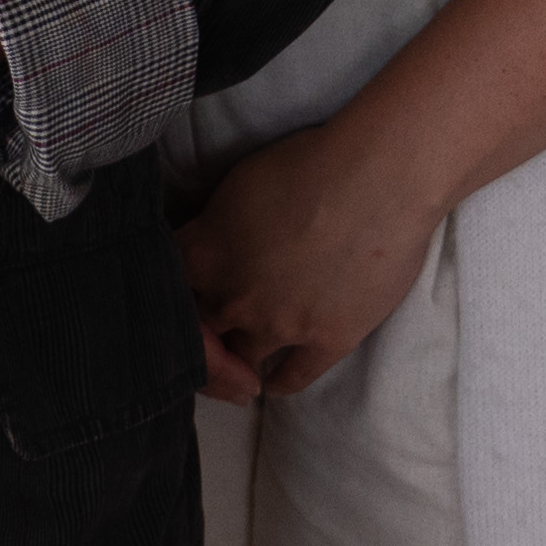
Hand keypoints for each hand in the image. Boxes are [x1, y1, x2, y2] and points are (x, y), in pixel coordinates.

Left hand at [171, 115, 444, 404]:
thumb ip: (215, 228)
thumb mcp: (238, 185)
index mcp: (205, 254)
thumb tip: (214, 246)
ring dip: (240, 361)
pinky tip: (272, 382)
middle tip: (214, 334)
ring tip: (242, 362)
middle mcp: (232, 297)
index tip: (187, 299)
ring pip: (242, 360)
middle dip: (206, 332)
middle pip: (201, 332)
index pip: (167, 290)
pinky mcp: (325, 341)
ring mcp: (278, 325)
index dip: (176, 296)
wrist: (379, 180)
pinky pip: (291, 379)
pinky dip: (278, 382)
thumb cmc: (310, 162)